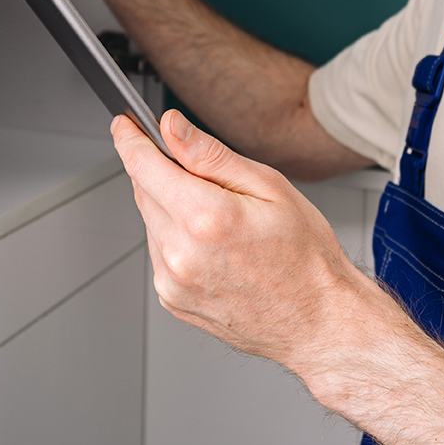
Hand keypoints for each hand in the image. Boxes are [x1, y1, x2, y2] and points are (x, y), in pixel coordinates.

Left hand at [111, 110, 377, 371]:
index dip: (130, 137)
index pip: (143, 165)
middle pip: (144, 191)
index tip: (125, 124)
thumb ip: (209, 154)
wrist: (318, 320)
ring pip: (152, 222)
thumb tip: (170, 127)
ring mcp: (173, 281)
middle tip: (211, 181)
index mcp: (205, 217)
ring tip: (224, 224)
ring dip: (173, 209)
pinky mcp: (172, 299)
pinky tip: (216, 248)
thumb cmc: (305, 256)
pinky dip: (178, 240)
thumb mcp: (269, 186)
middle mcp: (180, 253)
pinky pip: (161, 253)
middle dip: (165, 174)